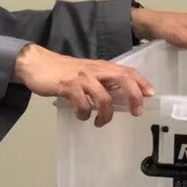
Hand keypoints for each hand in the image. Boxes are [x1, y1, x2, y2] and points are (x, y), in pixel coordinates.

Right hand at [13, 44, 153, 126]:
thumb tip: (120, 97)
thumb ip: (102, 82)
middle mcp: (95, 70)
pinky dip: (84, 114)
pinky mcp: (68, 86)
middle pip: (122, 79)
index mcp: (101, 67)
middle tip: (135, 112)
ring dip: (106, 114)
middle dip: (134, 96)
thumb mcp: (87, 73)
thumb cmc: (63, 71)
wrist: (36, 64)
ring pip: (104, 97)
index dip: (141, 82)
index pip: (127, 71)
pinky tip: (82, 116)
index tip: (151, 94)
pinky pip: (82, 103)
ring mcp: (82, 78)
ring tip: (101, 122)